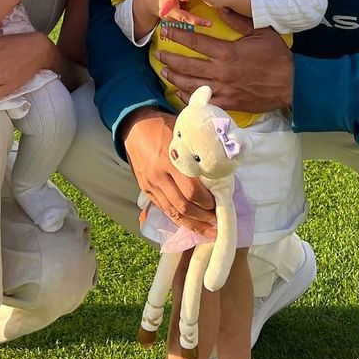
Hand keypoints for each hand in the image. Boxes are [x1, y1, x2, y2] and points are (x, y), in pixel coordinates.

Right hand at [121, 108, 215, 236]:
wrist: (135, 125)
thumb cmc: (165, 126)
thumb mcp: (183, 133)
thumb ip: (198, 149)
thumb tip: (223, 162)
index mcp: (170, 161)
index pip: (191, 191)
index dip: (207, 202)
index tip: (220, 204)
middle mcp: (159, 176)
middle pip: (183, 206)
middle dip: (202, 218)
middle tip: (217, 223)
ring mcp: (150, 185)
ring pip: (172, 213)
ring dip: (192, 225)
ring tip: (208, 232)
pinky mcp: (146, 190)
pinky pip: (164, 209)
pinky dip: (178, 220)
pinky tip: (190, 225)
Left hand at [156, 9, 292, 113]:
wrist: (291, 84)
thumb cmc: (276, 56)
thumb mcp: (260, 31)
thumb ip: (238, 20)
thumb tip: (219, 6)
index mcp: (227, 52)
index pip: (195, 42)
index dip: (177, 36)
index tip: (166, 30)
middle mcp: (221, 72)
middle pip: (187, 65)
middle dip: (170, 58)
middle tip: (159, 54)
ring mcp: (223, 89)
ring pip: (191, 84)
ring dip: (175, 77)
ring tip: (165, 71)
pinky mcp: (228, 103)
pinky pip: (203, 101)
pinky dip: (188, 97)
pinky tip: (180, 91)